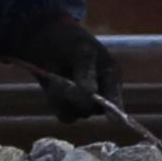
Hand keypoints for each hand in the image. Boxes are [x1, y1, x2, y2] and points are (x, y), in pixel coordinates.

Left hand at [0, 11, 135, 137]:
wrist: (46, 41)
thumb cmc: (70, 41)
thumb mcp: (79, 49)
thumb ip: (86, 69)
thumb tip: (91, 93)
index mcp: (111, 76)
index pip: (115, 97)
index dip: (115, 108)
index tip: (112, 118)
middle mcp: (101, 93)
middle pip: (92, 109)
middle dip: (78, 99)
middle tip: (67, 86)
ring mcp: (85, 102)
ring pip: (76, 114)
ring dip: (62, 99)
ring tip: (56, 77)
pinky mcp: (68, 107)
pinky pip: (64, 115)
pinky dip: (55, 102)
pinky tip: (52, 85)